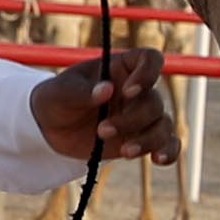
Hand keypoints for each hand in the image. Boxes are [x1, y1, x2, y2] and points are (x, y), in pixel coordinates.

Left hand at [29, 45, 180, 163]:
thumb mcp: (59, 93)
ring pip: (163, 125)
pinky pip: (168, 143)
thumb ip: (82, 91)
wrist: (51, 129)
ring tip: (124, 152)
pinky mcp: (143, 138)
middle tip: (101, 130)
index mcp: (120, 68)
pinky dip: (168, 152)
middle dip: (132, 120)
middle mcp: (137, 90)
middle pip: (154, 101)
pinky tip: (157, 160)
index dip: (147, 73)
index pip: (150, 59)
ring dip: (148, 140)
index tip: (129, 92)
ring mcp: (142, 116)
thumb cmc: (55, 100)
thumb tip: (107, 89)